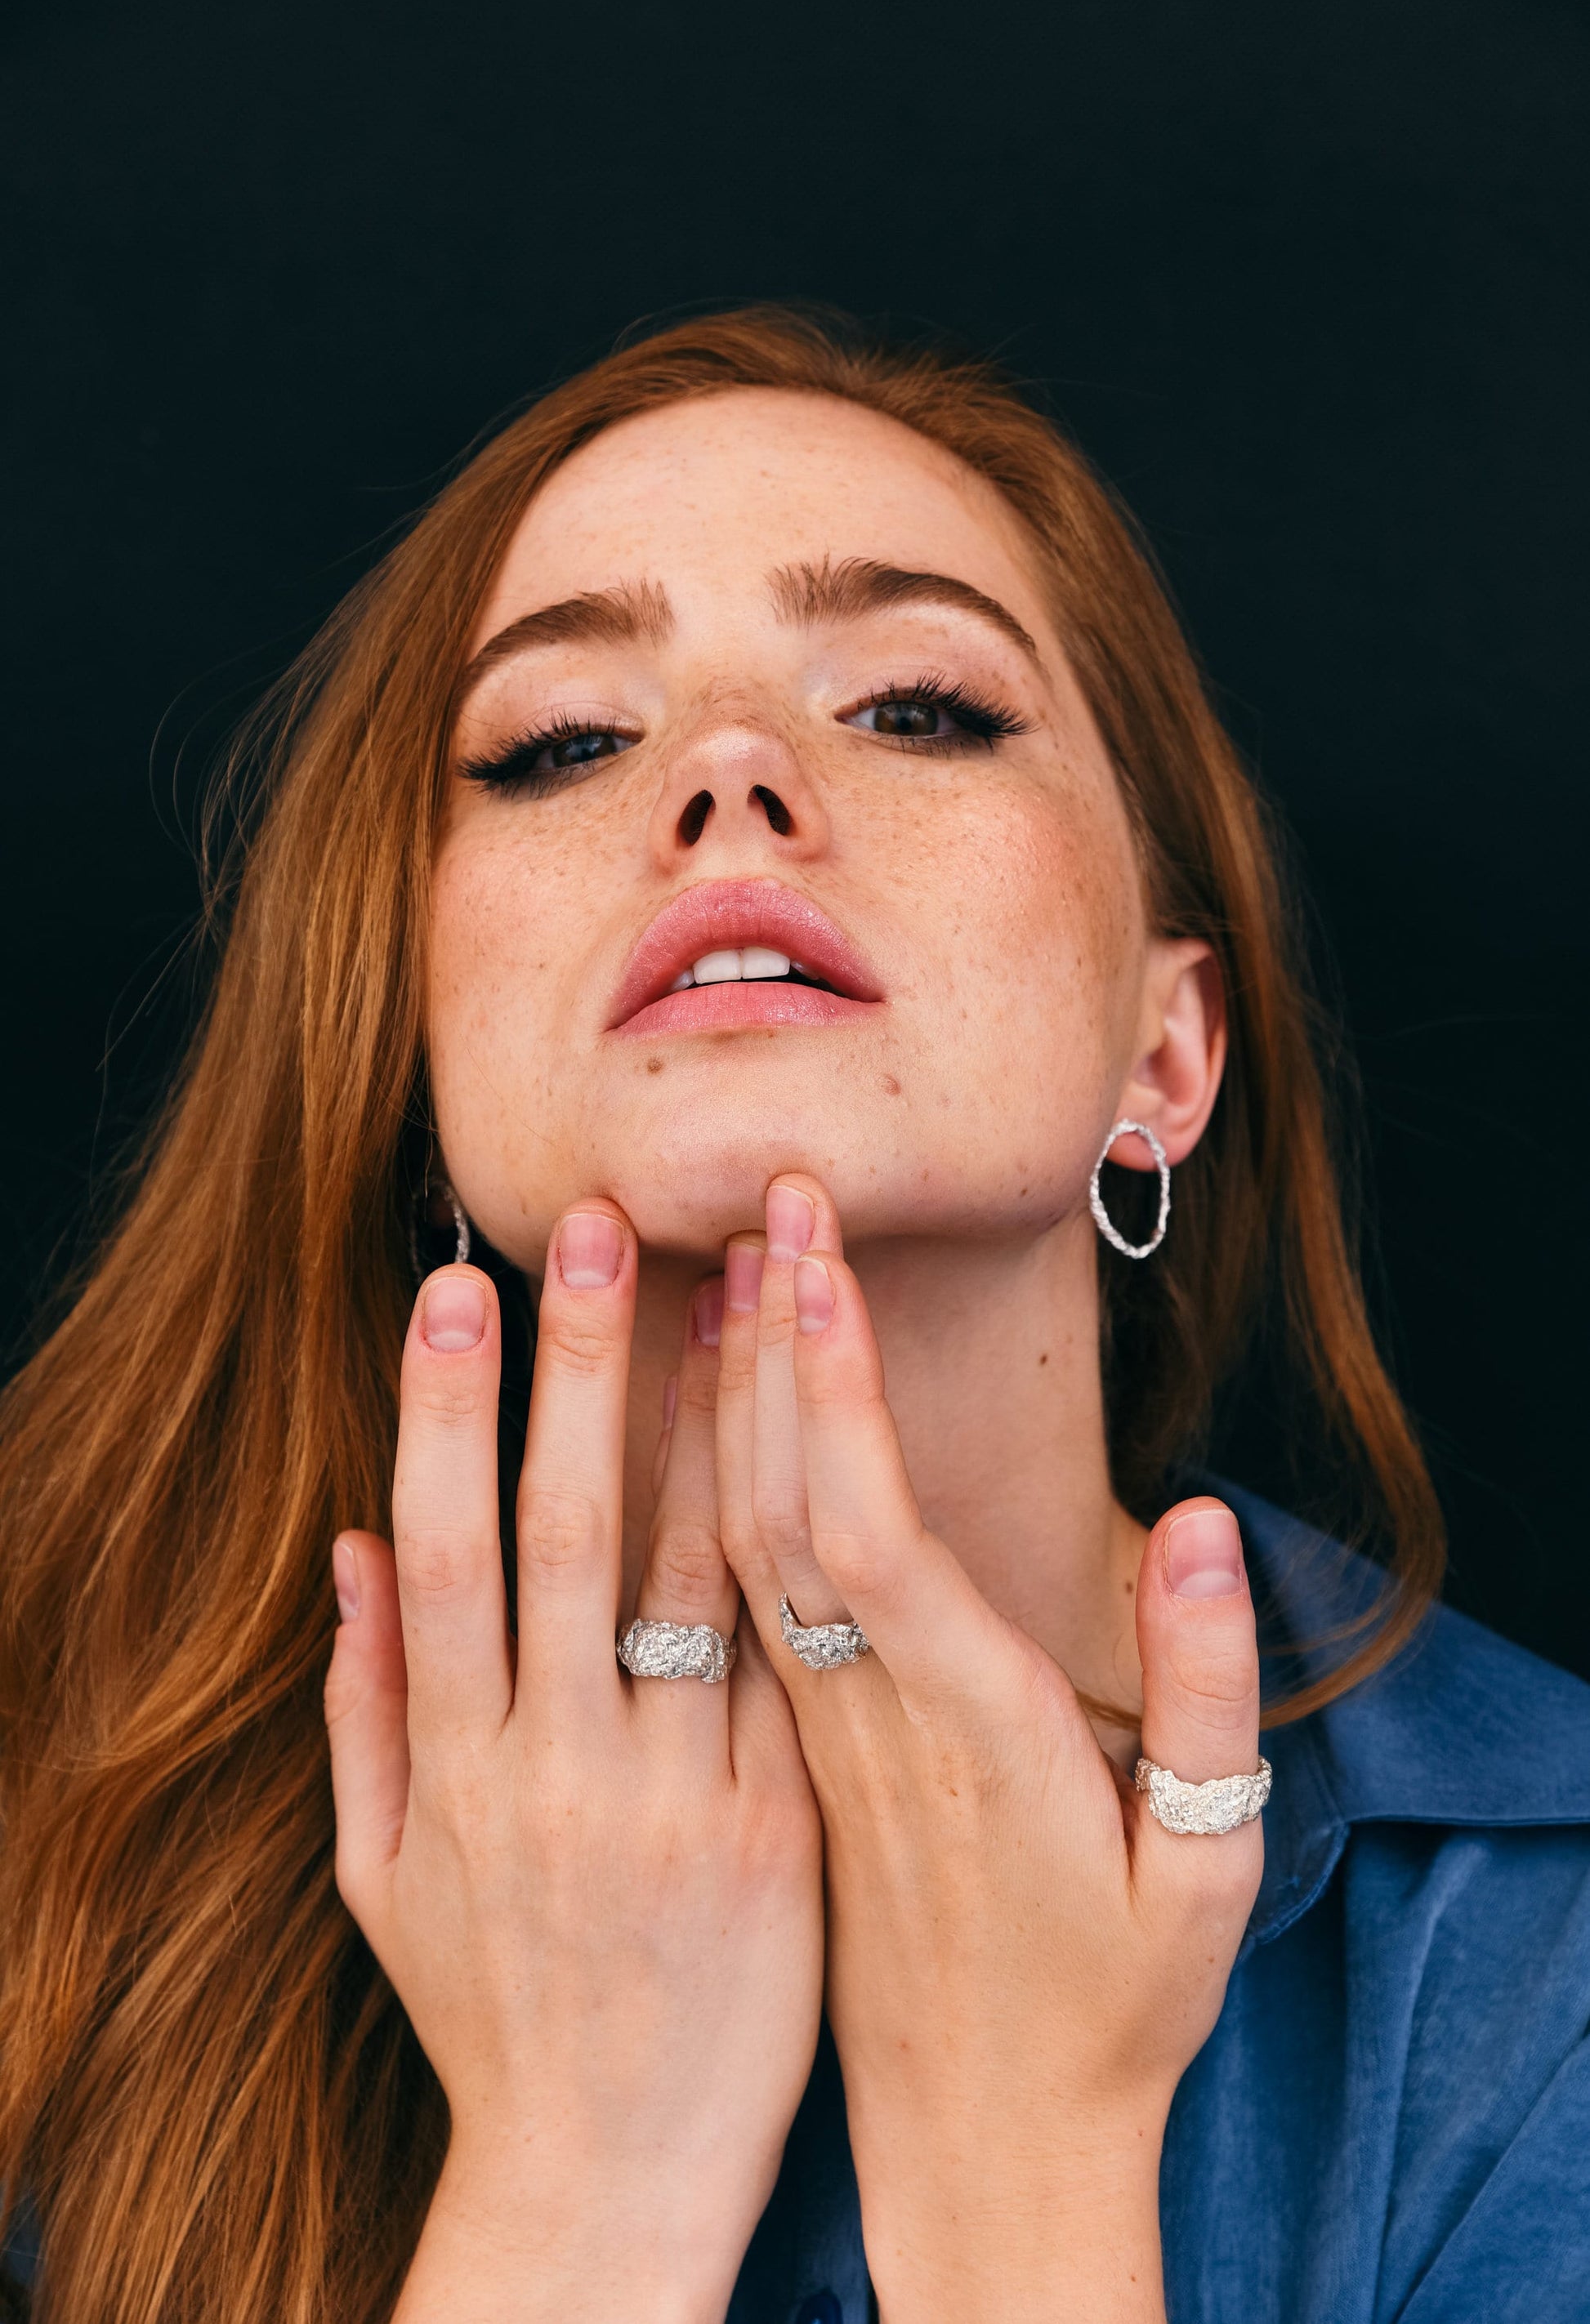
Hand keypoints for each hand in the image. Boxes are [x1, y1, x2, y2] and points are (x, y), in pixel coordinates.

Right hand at [324, 1207, 823, 2322]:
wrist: (612, 2179)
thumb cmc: (488, 2016)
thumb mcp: (382, 1879)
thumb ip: (364, 1712)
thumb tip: (352, 1549)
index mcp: (454, 1770)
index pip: (448, 1552)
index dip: (450, 1415)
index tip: (461, 1288)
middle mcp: (561, 1769)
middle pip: (568, 1534)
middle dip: (580, 1372)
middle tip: (601, 1224)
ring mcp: (677, 1798)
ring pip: (700, 1572)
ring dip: (715, 1421)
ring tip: (740, 1285)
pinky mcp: (780, 1831)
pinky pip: (788, 1666)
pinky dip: (797, 1547)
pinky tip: (817, 1437)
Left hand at [714, 1176, 1263, 2321]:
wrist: (983, 2148)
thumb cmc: (1109, 2005)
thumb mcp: (1206, 1868)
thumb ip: (1209, 1695)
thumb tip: (1200, 1525)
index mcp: (965, 1729)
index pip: (868, 1527)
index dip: (827, 1387)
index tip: (802, 1253)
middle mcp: (865, 1719)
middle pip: (779, 1507)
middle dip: (759, 1342)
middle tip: (748, 1193)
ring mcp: (813, 1738)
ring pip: (734, 1548)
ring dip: (716, 1401)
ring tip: (710, 1262)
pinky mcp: (790, 1757)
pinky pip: (725, 1605)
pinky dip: (702, 1492)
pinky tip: (684, 1414)